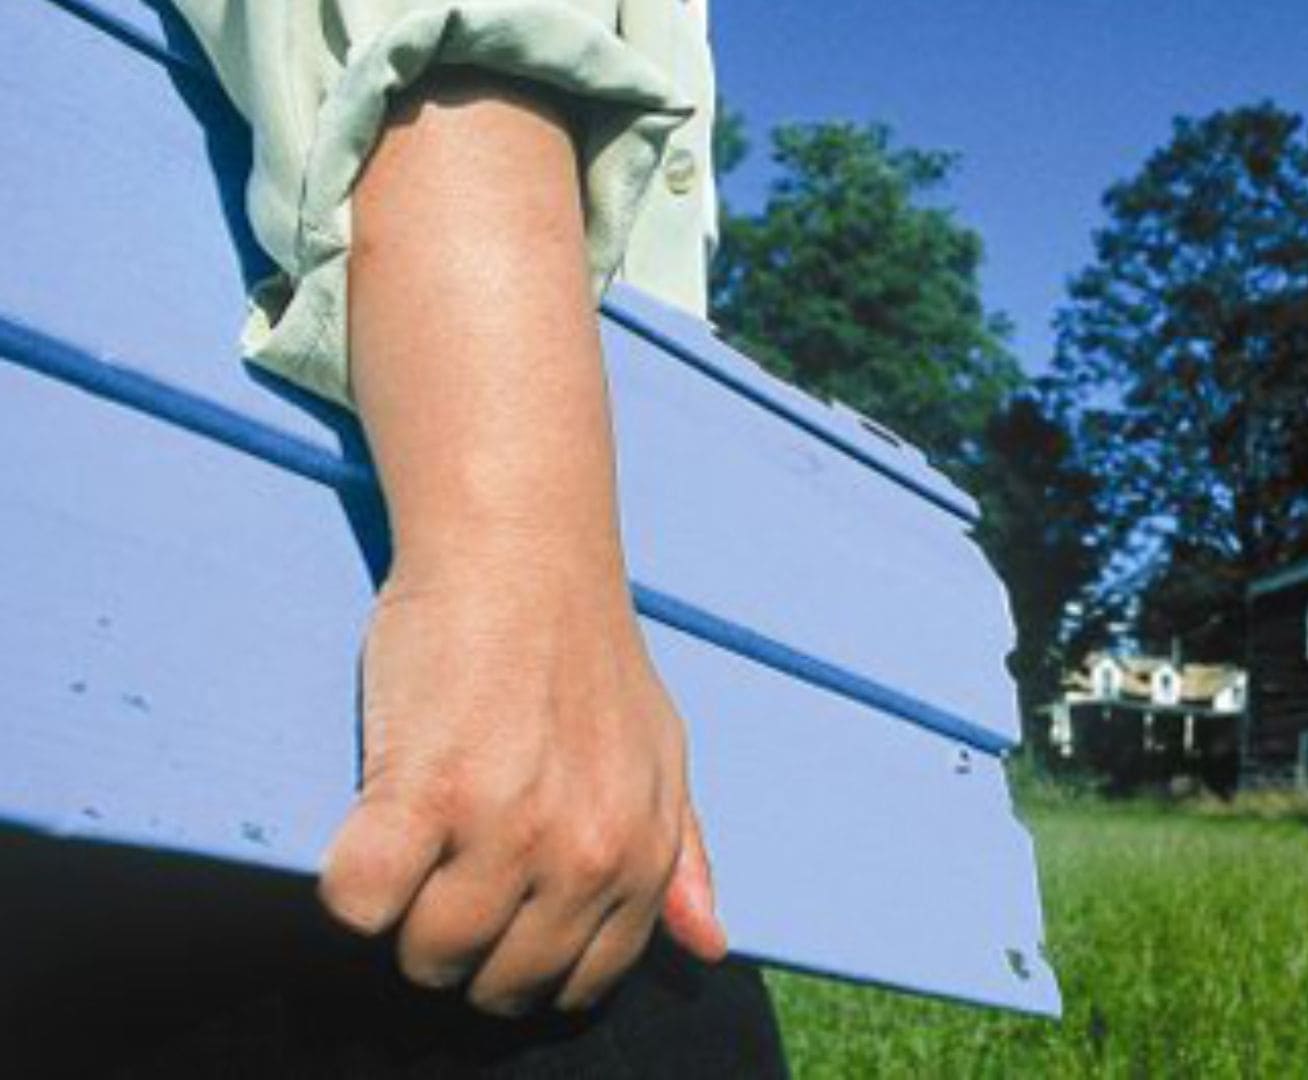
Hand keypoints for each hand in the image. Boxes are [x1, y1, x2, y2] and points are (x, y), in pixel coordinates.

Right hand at [317, 547, 726, 1015]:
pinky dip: (350, 885)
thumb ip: (682, 855)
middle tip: (444, 875)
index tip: (500, 916)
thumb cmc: (586, 652)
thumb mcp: (660, 753)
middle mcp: (583, 853)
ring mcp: (505, 826)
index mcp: (640, 852)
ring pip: (427, 954)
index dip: (527, 962)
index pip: (581, 984)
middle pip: (498, 984)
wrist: (523, 547)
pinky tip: (371, 830)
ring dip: (403, 919)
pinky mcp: (423, 790)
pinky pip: (360, 903)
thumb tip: (708, 946)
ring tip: (410, 846)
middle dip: (462, 950)